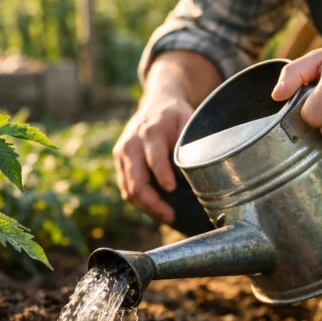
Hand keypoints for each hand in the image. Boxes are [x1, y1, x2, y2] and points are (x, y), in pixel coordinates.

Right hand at [113, 94, 193, 223]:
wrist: (155, 103)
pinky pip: (125, 188)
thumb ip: (191, 143)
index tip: (172, 189)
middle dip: (154, 202)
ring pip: (129, 189)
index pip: (154, 158)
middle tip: (172, 216)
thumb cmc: (175, 116)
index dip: (162, 176)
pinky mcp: (118, 162)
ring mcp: (121, 153)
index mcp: (150, 131)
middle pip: (137, 181)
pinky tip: (155, 209)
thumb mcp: (187, 121)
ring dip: (147, 207)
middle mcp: (131, 143)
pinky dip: (140, 202)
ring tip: (166, 216)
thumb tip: (202, 172)